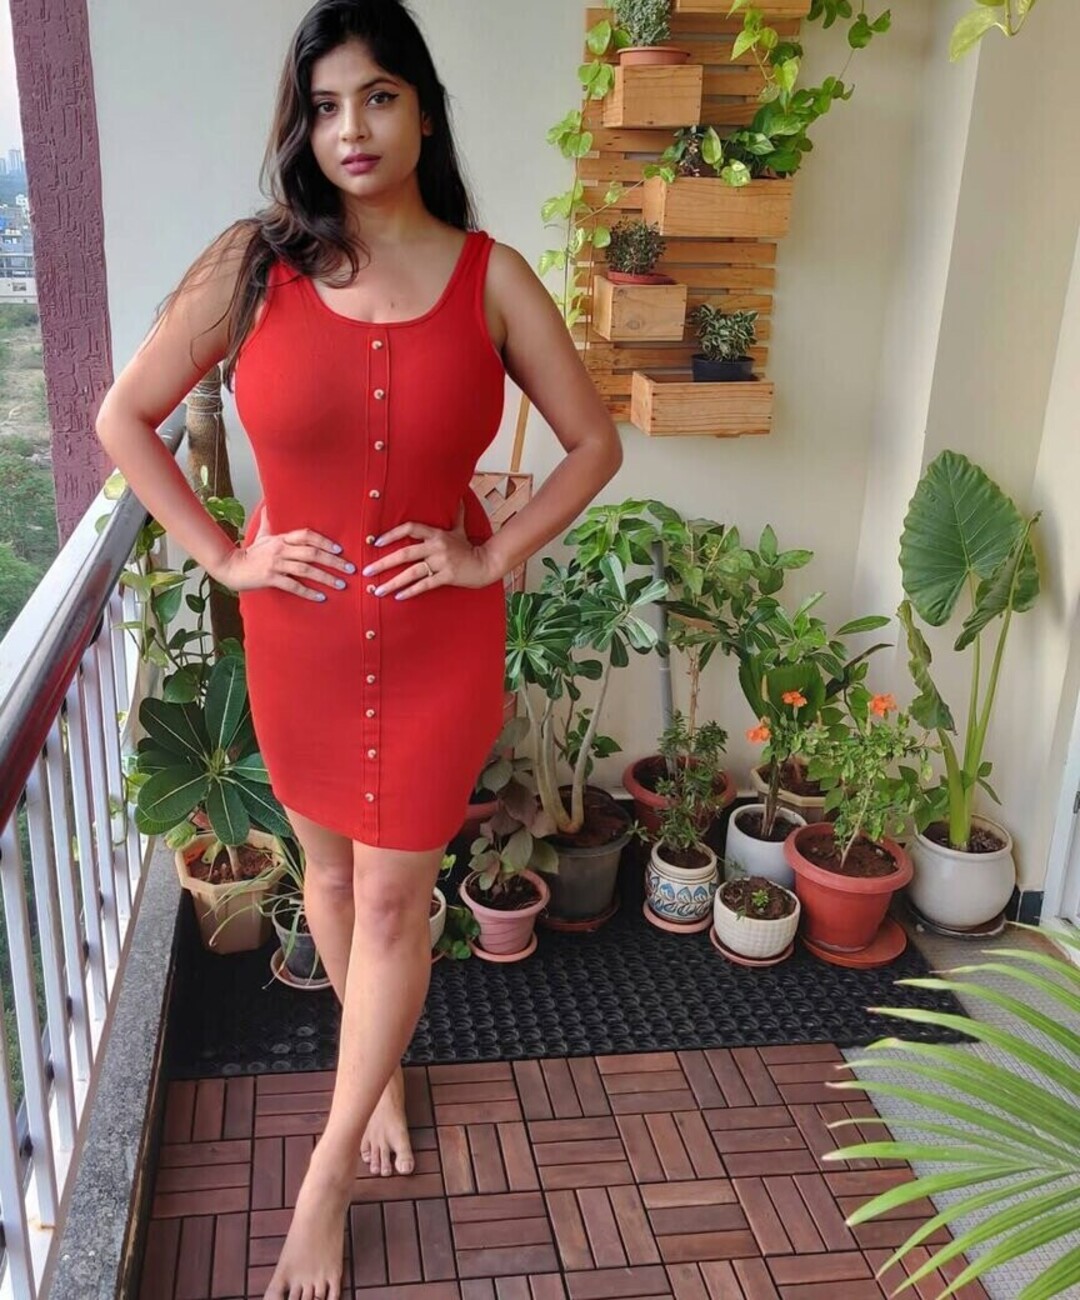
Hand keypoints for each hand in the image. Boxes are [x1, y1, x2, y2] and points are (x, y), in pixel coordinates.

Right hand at [215, 507, 355, 601]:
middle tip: (350, 569)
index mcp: (282, 538)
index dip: (324, 541)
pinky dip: (308, 592)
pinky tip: (321, 597)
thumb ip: (269, 520)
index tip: (340, 549)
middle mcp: (281, 549)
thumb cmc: (251, 552)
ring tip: (341, 585)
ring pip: (306, 570)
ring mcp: (276, 564)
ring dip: (326, 578)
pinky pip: (293, 586)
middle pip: (312, 553)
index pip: (308, 535)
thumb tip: (268, 502)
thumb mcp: (263, 534)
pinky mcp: (270, 578)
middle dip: (334, 561)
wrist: (231, 567)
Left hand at [361, 500, 499, 599]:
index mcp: (436, 534)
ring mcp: (441, 562)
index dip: (392, 534)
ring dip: (393, 583)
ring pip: (412, 573)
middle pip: (404, 553)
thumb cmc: (469, 547)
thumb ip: (457, 514)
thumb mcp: (460, 529)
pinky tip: (398, 597)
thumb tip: (460, 497)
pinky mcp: (447, 577)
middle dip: (383, 563)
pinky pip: (425, 585)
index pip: (410, 528)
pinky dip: (410, 591)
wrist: (486, 563)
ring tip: (378, 590)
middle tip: (367, 571)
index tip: (376, 542)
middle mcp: (436, 547)